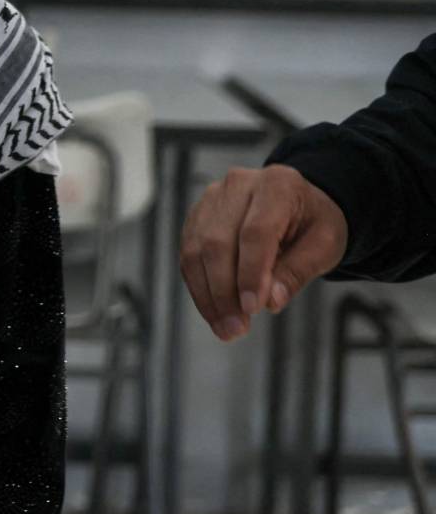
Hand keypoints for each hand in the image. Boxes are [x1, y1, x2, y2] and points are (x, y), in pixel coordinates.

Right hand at [179, 164, 347, 341]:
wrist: (300, 205)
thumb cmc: (314, 224)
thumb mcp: (325, 246)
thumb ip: (298, 271)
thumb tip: (270, 301)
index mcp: (277, 185)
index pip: (255, 232)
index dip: (250, 273)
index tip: (252, 309)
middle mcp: (237, 185)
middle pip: (218, 241)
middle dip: (224, 290)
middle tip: (235, 329)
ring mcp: (211, 198)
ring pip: (197, 249)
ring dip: (207, 294)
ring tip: (224, 327)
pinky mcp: (197, 216)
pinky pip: (188, 254)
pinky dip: (198, 286)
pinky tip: (213, 311)